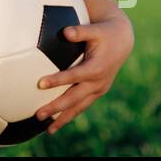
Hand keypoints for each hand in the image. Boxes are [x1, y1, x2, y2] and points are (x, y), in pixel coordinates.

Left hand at [34, 9, 133, 134]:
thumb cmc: (104, 32)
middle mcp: (98, 82)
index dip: (58, 80)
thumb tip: (65, 31)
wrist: (122, 41)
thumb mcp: (94, 29)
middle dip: (56, 107)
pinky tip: (57, 123)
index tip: (40, 83)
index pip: (74, 76)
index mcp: (97, 67)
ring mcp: (99, 89)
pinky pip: (82, 106)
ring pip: (79, 107)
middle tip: (38, 114)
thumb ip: (80, 31)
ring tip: (48, 130)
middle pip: (74, 98)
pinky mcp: (97, 92)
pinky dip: (70, 114)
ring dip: (63, 118)